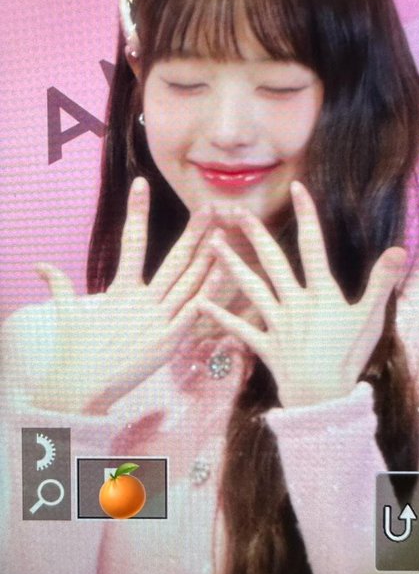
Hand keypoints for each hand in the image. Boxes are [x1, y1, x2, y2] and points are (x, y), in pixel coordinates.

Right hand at [32, 177, 220, 414]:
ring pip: (191, 283)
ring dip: (209, 257)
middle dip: (194, 231)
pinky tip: (225, 274)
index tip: (142, 184)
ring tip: (223, 233)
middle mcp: (142, 301)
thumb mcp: (66, 314)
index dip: (137, 211)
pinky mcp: (170, 341)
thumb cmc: (74, 351)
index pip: (130, 241)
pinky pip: (195, 313)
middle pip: (175, 260)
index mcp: (119, 290)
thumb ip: (60, 285)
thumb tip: (39, 266)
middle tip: (209, 207)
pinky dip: (211, 292)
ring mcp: (159, 321)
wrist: (81, 389)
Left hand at [196, 181, 405, 407]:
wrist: (325, 398)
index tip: (297, 188)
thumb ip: (381, 283)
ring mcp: (277, 323)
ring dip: (231, 265)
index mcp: (320, 293)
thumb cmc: (350, 357)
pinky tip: (201, 303)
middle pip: (273, 262)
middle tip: (236, 212)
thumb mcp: (370, 318)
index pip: (313, 246)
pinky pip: (239, 329)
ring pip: (251, 288)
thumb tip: (399, 250)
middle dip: (256, 235)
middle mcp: (294, 302)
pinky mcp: (265, 345)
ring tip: (212, 244)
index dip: (307, 215)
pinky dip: (220, 317)